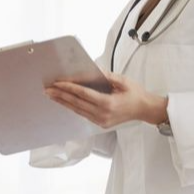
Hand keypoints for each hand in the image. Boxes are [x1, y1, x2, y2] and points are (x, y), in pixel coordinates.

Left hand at [45, 71, 167, 128]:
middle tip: (48, 89)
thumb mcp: (123, 81)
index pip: (83, 94)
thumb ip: (107, 76)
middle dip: (61, 95)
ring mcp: (101, 121)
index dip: (69, 88)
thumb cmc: (135, 94)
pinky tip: (65, 101)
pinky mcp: (100, 123)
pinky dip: (73, 107)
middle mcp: (103, 114)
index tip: (57, 83)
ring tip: (52, 95)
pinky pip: (83, 114)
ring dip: (63, 102)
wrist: (145, 110)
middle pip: (77, 103)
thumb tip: (92, 70)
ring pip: (77, 110)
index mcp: (108, 103)